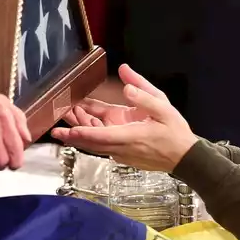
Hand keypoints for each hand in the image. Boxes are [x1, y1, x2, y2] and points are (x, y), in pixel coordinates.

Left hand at [51, 64, 195, 171]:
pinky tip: (83, 124)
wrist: (184, 157)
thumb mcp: (163, 107)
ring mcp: (121, 153)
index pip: (100, 136)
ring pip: (95, 145)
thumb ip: (143, 93)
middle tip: (55, 126)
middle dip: (72, 134)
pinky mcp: (122, 154)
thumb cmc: (174, 132)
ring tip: (65, 121)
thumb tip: (126, 82)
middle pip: (91, 143)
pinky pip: (102, 145)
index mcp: (130, 136)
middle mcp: (121, 148)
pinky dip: (91, 136)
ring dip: (80, 134)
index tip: (65, 130)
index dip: (81, 134)